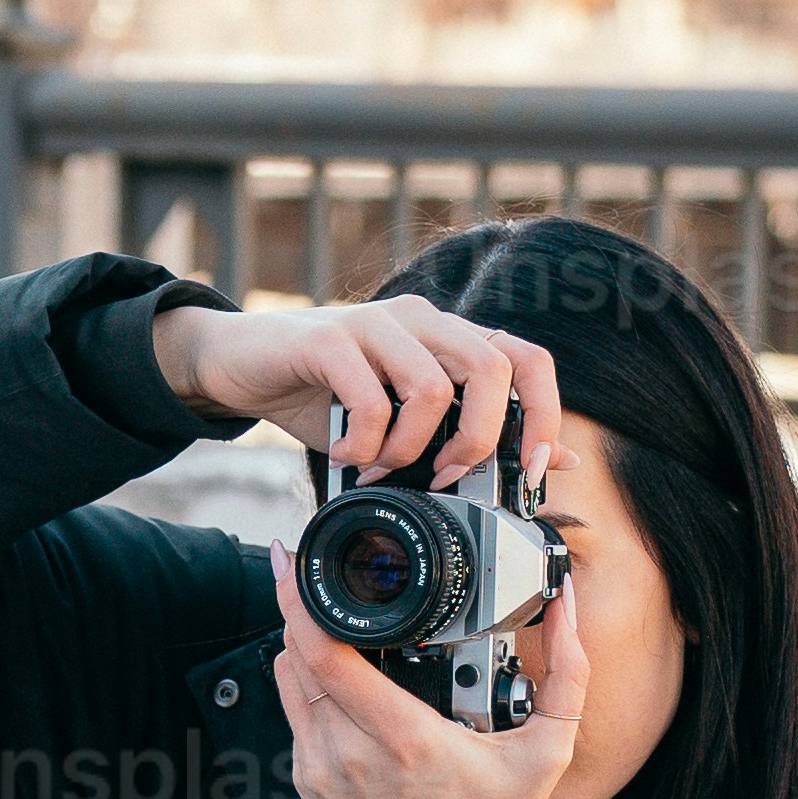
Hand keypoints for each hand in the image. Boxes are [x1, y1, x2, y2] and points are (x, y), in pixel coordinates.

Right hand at [155, 289, 564, 499]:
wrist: (241, 364)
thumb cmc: (323, 395)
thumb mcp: (401, 424)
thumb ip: (467, 435)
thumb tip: (557, 462)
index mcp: (448, 337)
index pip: (527, 359)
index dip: (545, 414)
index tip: (533, 469)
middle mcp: (422, 320)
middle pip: (491, 369)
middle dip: (478, 442)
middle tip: (442, 479)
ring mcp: (376, 322)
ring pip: (433, 387)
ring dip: (409, 449)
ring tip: (379, 468)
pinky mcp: (329, 336)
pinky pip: (370, 399)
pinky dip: (363, 445)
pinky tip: (345, 456)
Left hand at [266, 529, 591, 798]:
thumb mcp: (546, 754)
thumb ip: (566, 675)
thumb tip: (565, 605)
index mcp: (404, 738)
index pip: (327, 653)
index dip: (302, 600)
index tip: (299, 559)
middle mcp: (351, 753)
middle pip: (298, 655)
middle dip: (300, 606)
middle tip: (313, 570)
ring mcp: (321, 769)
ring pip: (288, 680)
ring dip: (301, 642)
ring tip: (325, 615)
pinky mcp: (307, 783)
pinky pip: (293, 713)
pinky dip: (306, 683)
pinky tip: (332, 671)